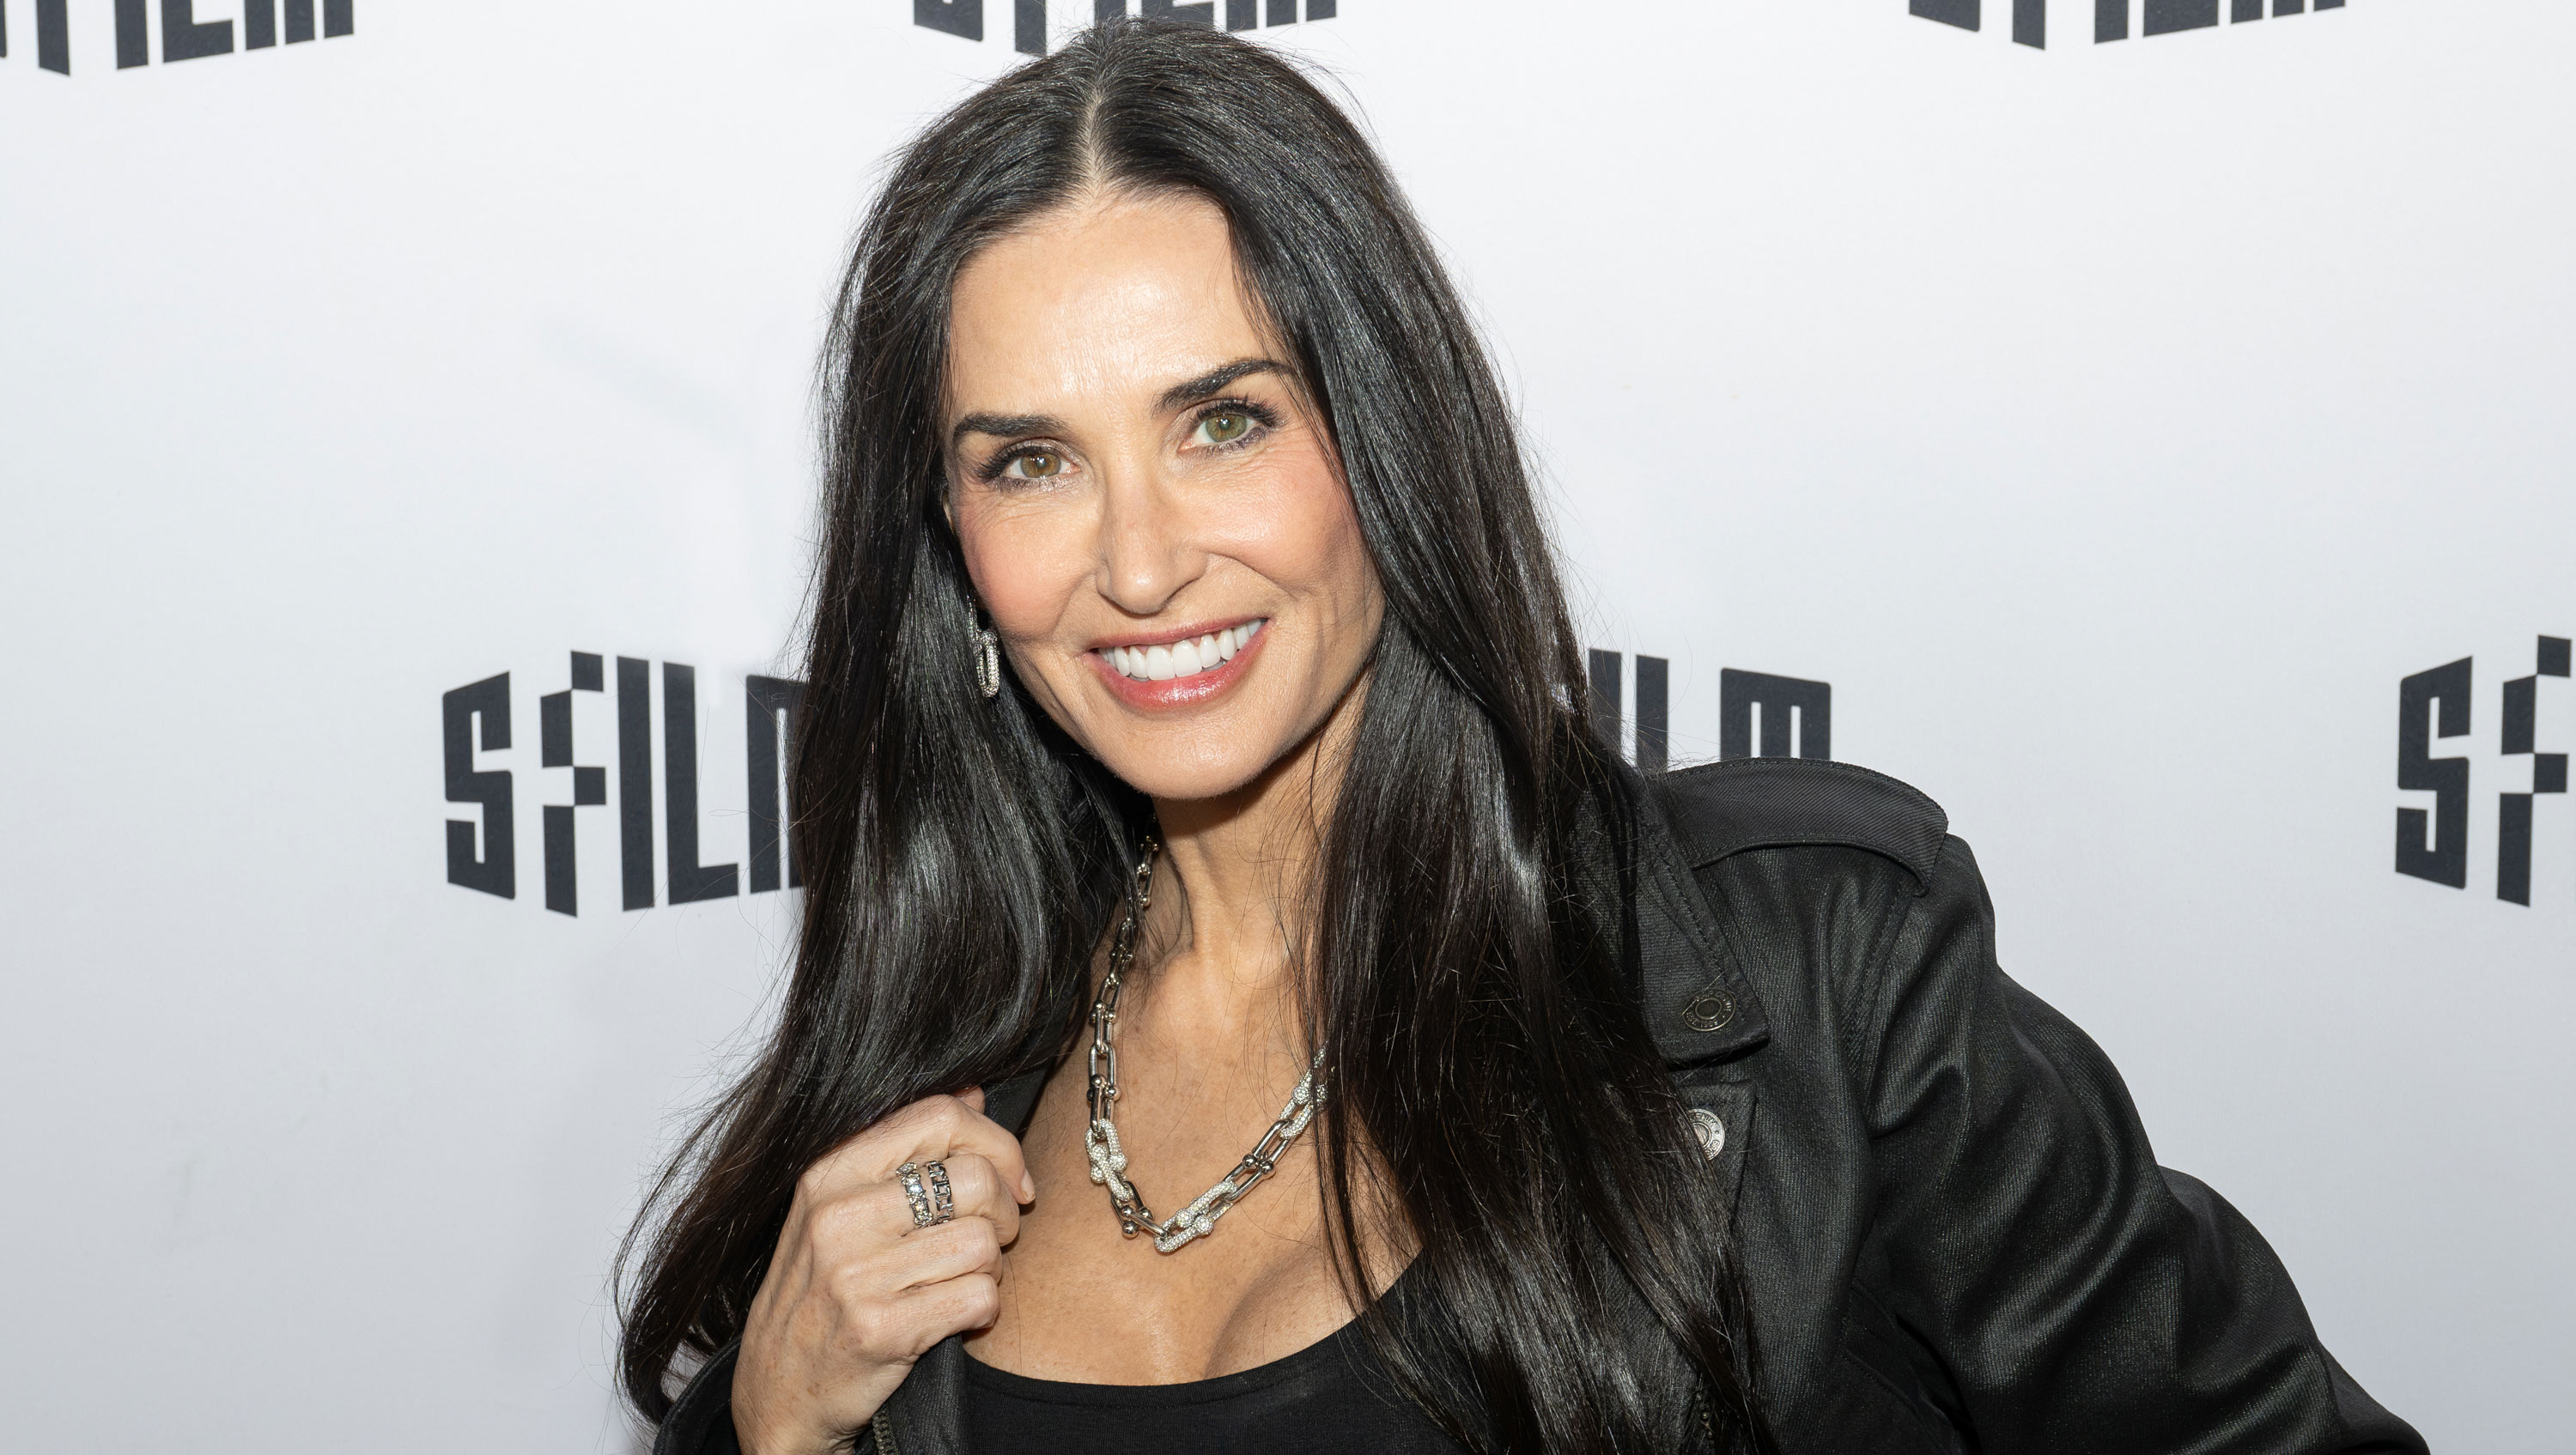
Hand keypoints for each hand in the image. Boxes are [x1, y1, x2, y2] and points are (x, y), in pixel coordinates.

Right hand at [730, 1088, 1036, 1454]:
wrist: (776, 1395)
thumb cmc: (819, 1296)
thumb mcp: (840, 1209)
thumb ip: (905, 1149)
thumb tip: (973, 1093)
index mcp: (829, 1172)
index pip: (940, 1116)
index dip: (996, 1144)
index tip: (1010, 1180)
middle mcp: (837, 1216)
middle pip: (976, 1178)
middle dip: (1004, 1211)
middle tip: (990, 1238)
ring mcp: (855, 1275)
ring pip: (984, 1241)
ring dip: (990, 1268)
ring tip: (958, 1280)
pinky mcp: (880, 1330)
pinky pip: (980, 1297)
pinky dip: (982, 1309)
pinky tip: (952, 1315)